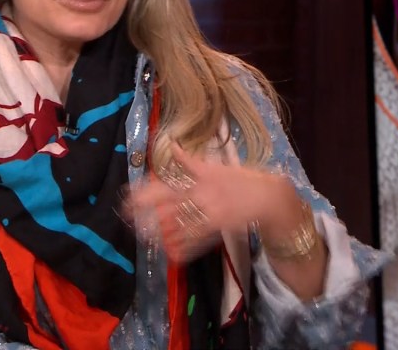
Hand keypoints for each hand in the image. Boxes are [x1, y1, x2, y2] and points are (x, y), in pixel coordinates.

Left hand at [128, 141, 298, 262]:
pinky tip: (171, 250)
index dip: (147, 189)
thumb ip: (192, 161)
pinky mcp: (218, 226)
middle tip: (127, 215)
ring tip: (143, 233)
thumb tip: (174, 147)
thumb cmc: (243, 180)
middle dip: (146, 210)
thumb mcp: (217, 166)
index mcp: (202, 175)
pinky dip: (183, 246)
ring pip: (179, 222)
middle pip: (169, 202)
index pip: (170, 181)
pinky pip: (196, 238)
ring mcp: (210, 210)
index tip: (129, 194)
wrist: (269, 197)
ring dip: (160, 229)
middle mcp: (203, 192)